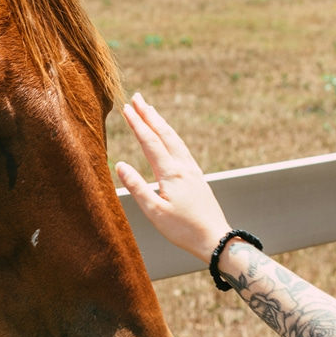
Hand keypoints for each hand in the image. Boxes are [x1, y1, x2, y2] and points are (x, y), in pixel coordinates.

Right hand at [115, 93, 230, 263]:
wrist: (215, 239)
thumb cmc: (183, 230)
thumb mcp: (154, 212)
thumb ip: (136, 187)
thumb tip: (120, 165)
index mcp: (171, 173)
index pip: (150, 142)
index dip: (137, 123)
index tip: (126, 108)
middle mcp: (183, 166)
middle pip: (164, 134)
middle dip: (149, 114)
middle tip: (137, 97)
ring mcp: (193, 170)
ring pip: (175, 139)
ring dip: (161, 123)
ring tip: (151, 111)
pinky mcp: (198, 177)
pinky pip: (182, 148)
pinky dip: (172, 136)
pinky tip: (170, 138)